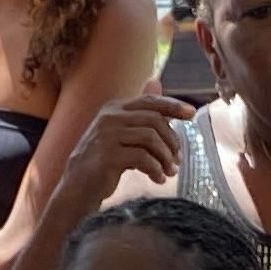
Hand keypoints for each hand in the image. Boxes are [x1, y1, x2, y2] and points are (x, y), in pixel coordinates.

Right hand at [63, 96, 189, 208]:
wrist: (77, 187)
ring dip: (166, 157)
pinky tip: (158, 179)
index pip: (149, 101)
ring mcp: (107, 136)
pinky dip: (156, 169)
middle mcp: (109, 117)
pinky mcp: (108, 156)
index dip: (173, 106)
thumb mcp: (120, 133)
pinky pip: (143, 158)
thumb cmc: (102, 161)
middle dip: (172, 141)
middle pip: (154, 120)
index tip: (193, 114)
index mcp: (113, 109)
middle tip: (178, 160)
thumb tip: (156, 82)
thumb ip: (139, 113)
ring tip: (170, 172)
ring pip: (151, 138)